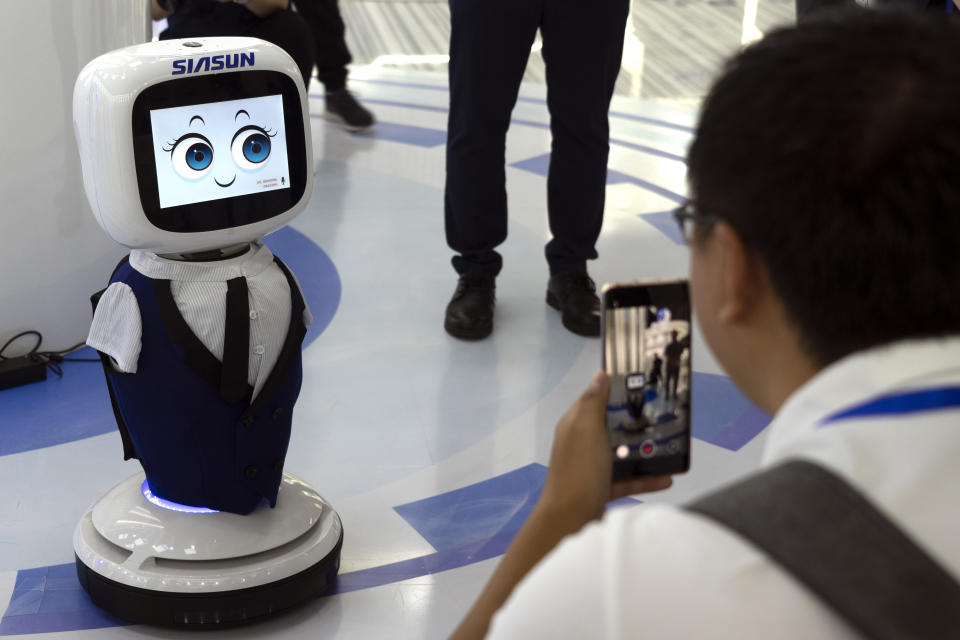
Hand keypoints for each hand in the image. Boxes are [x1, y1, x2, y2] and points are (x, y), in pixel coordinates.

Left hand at [538, 371, 672, 527]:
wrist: (570, 519)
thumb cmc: (580, 469)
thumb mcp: (587, 429)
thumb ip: (594, 402)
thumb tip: (600, 374)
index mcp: (575, 425)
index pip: (594, 400)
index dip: (615, 391)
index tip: (642, 384)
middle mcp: (582, 444)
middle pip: (610, 427)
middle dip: (634, 422)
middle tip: (663, 416)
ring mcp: (591, 468)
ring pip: (620, 454)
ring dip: (643, 451)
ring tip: (669, 446)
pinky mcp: (601, 489)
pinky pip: (626, 480)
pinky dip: (645, 479)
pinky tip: (667, 478)